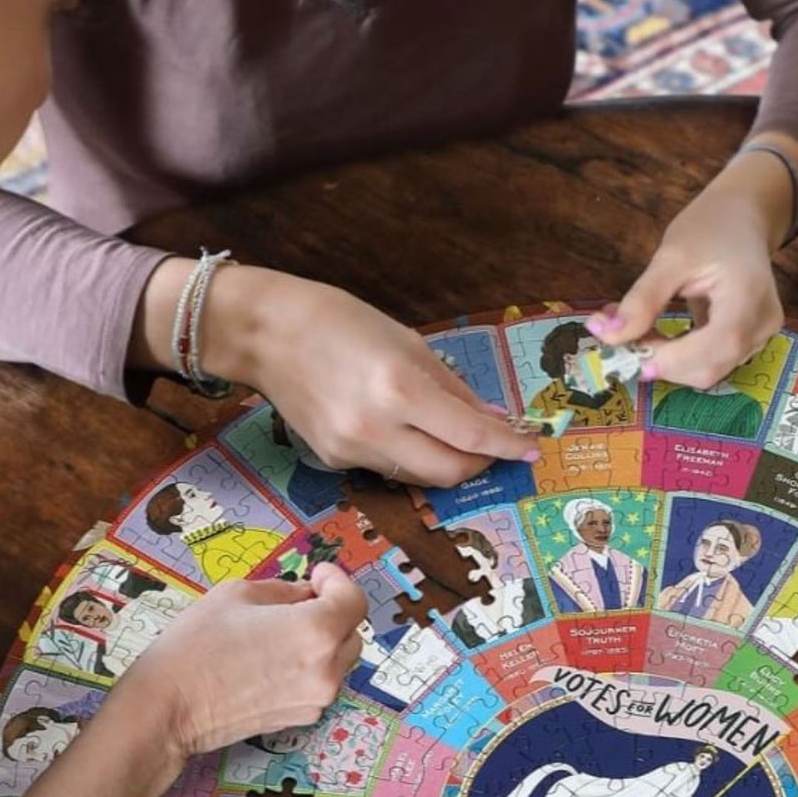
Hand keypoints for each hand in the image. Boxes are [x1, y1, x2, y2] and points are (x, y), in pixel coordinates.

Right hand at [117, 565, 367, 769]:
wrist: (167, 708)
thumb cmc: (197, 644)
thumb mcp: (238, 594)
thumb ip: (285, 590)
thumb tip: (307, 593)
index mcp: (316, 632)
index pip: (354, 601)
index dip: (338, 582)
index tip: (316, 575)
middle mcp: (326, 671)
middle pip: (351, 632)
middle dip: (333, 612)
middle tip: (302, 599)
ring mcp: (315, 701)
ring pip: (338, 661)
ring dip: (323, 640)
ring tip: (284, 630)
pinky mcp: (299, 720)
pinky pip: (319, 684)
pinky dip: (310, 666)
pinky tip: (274, 659)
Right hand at [205, 267, 538, 484]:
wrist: (264, 333)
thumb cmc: (340, 320)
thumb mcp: (408, 342)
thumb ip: (453, 388)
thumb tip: (493, 420)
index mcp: (400, 389)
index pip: (471, 435)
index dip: (508, 446)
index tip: (533, 449)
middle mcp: (376, 429)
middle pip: (449, 472)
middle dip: (481, 464)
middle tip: (494, 446)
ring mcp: (351, 451)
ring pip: (418, 476)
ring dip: (445, 462)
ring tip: (452, 435)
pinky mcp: (333, 461)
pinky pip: (386, 468)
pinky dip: (408, 454)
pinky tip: (402, 428)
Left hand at [588, 181, 784, 390]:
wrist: (741, 217)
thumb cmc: (709, 228)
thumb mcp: (670, 257)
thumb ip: (642, 300)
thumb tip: (608, 335)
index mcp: (749, 298)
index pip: (715, 347)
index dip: (670, 360)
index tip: (625, 350)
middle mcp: (762, 325)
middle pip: (709, 368)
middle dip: (662, 362)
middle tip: (621, 340)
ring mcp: (760, 336)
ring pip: (708, 370)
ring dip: (666, 361)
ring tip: (635, 334)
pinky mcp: (748, 341)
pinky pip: (711, 360)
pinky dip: (678, 355)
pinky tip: (654, 335)